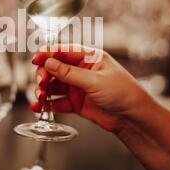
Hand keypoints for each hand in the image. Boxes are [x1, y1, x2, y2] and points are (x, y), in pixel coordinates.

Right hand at [31, 44, 150, 133]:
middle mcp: (82, 70)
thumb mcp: (95, 81)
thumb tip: (49, 63)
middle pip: (55, 68)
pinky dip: (47, 104)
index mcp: (90, 58)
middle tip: (41, 83)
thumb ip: (69, 73)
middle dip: (44, 74)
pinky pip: (57, 102)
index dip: (48, 54)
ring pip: (54, 85)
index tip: (35, 59)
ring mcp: (78, 87)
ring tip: (40, 97)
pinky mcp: (76, 103)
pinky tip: (39, 107)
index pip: (64, 51)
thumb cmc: (124, 93)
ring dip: (44, 90)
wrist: (133, 118)